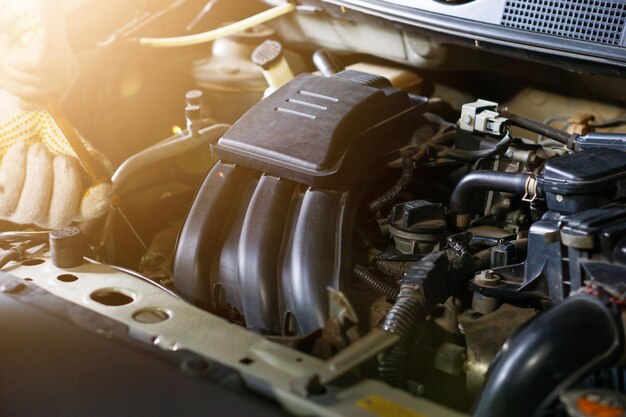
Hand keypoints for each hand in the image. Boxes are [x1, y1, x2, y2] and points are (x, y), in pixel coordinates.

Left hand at [0, 90, 111, 228]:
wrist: (13, 117)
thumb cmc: (39, 129)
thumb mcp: (70, 139)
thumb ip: (89, 158)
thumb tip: (103, 178)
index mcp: (72, 196)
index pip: (87, 211)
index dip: (96, 204)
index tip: (103, 189)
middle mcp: (47, 209)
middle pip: (60, 218)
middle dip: (65, 186)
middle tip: (62, 158)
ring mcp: (21, 210)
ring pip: (34, 210)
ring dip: (39, 174)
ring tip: (37, 148)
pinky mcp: (0, 205)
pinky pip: (8, 200)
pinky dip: (17, 170)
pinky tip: (20, 151)